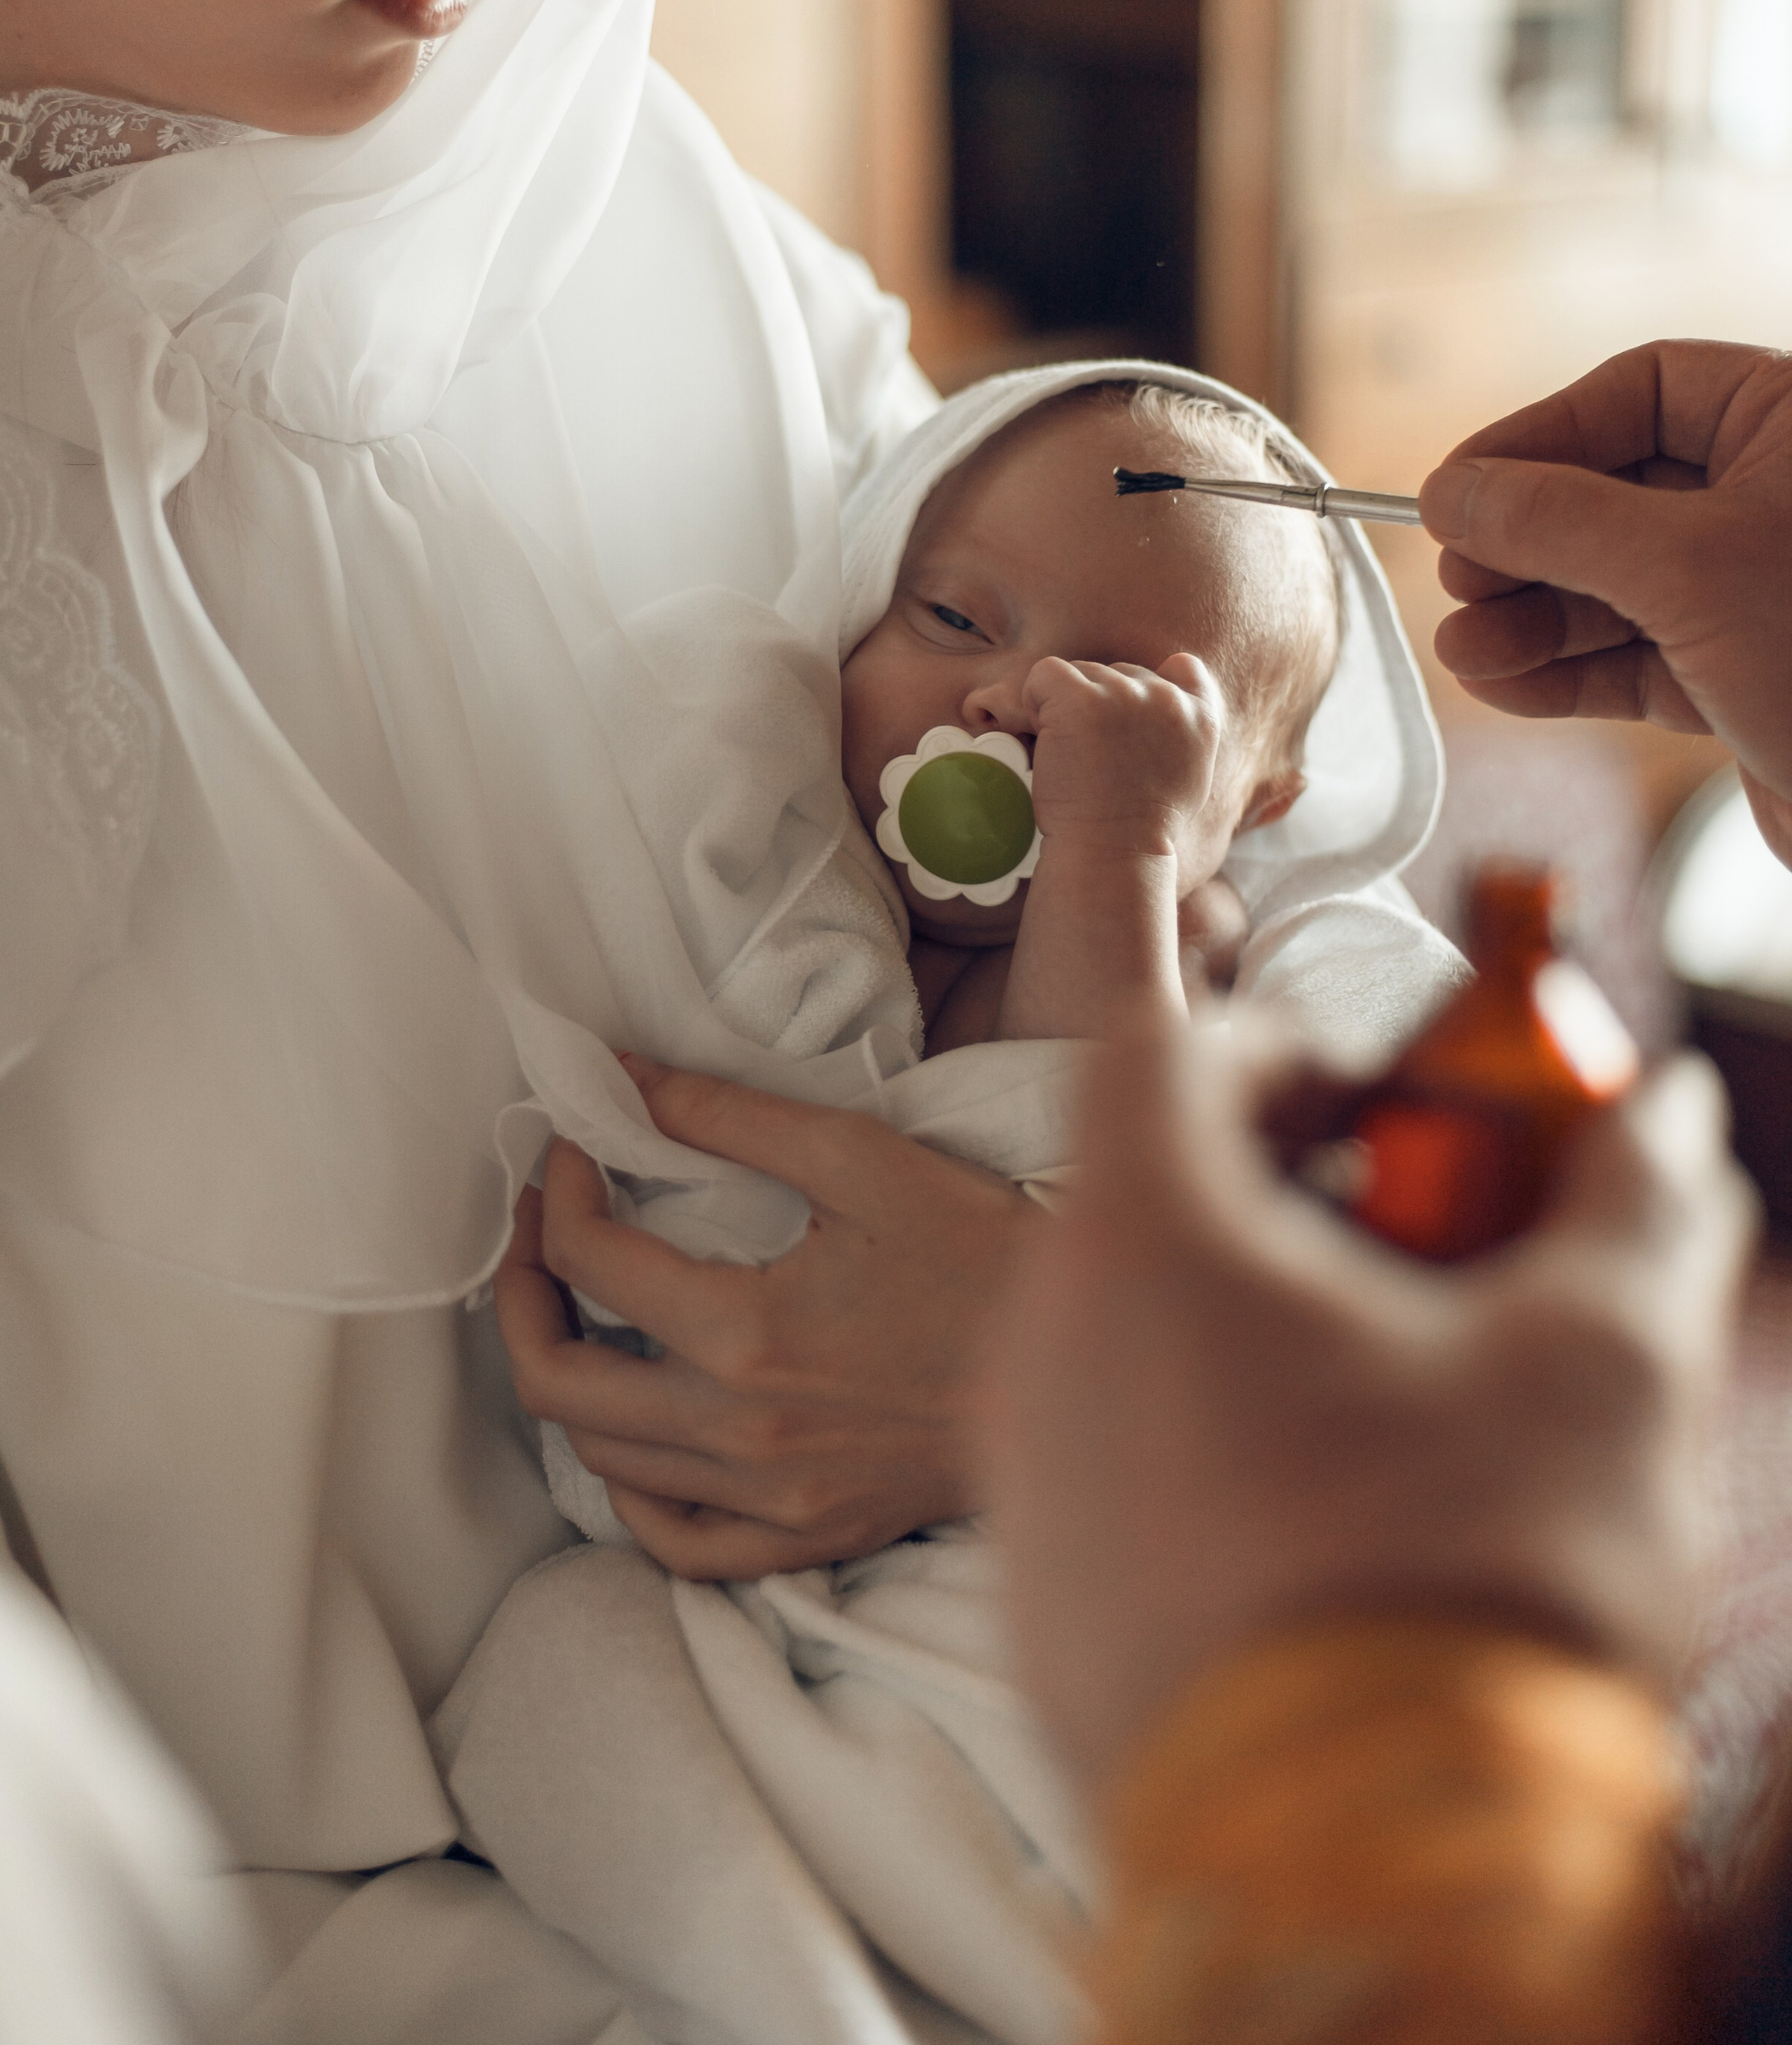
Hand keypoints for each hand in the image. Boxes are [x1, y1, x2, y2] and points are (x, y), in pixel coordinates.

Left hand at [497, 1062, 1036, 1578]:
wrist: (1094, 1359)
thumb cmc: (981, 1249)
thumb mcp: (861, 1159)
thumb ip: (730, 1118)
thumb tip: (621, 1077)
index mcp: (747, 1334)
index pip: (588, 1261)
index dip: (559, 1188)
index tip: (579, 1141)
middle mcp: (741, 1432)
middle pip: (554, 1379)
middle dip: (517, 1289)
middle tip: (536, 1225)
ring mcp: (769, 1499)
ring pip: (599, 1458)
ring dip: (564, 1372)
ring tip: (579, 1304)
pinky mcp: (803, 1537)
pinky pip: (672, 1539)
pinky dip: (630, 1489)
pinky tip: (637, 1432)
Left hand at [983, 1011, 1753, 1794]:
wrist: (1365, 1889)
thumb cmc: (1466, 1588)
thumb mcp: (1601, 1364)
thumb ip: (1634, 1206)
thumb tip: (1673, 1116)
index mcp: (1140, 1243)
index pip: (1165, 1049)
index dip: (1284, 1045)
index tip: (1383, 1105)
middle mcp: (1038, 1347)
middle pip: (1151, 1203)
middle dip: (1299, 1209)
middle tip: (1429, 1270)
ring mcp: (1022, 1489)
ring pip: (1132, 1346)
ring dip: (1260, 1339)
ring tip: (1402, 1416)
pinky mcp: (1038, 1613)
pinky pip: (1115, 1475)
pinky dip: (1212, 1457)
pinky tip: (1338, 1534)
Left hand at [1024, 651, 1224, 876]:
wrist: (1113, 854)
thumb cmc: (1140, 829)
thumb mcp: (1190, 777)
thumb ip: (1184, 733)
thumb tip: (1168, 696)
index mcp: (1202, 717)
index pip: (1183, 669)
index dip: (1146, 690)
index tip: (1127, 728)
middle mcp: (1166, 697)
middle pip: (1118, 674)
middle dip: (1099, 708)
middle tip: (1092, 760)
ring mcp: (1123, 694)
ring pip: (1081, 674)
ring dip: (1065, 709)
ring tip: (1072, 758)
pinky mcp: (1079, 698)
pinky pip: (1044, 674)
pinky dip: (1033, 700)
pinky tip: (1044, 738)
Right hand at [1421, 340, 1791, 864]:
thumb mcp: (1685, 567)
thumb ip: (1557, 519)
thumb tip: (1451, 490)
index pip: (1642, 389)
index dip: (1541, 433)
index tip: (1456, 487)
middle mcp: (1777, 498)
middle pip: (1613, 489)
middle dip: (1526, 541)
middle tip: (1457, 578)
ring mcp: (1760, 591)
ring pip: (1615, 582)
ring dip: (1530, 618)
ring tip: (1464, 648)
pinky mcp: (1744, 676)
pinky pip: (1633, 657)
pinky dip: (1564, 672)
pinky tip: (1503, 682)